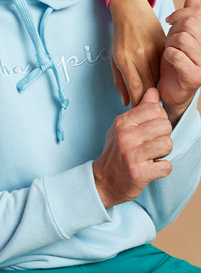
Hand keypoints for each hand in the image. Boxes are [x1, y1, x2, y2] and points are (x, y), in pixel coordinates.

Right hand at [92, 87, 172, 208]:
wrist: (104, 180)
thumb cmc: (117, 152)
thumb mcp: (124, 127)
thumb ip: (141, 109)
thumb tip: (154, 91)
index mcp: (122, 122)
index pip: (154, 109)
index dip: (160, 118)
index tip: (153, 128)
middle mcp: (125, 136)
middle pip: (165, 125)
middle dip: (164, 135)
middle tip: (153, 144)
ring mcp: (131, 155)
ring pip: (168, 144)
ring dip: (164, 153)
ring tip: (152, 156)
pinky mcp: (138, 173)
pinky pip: (166, 166)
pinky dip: (162, 168)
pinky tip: (151, 168)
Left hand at [109, 0, 165, 106]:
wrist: (130, 9)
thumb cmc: (120, 35)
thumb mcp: (114, 57)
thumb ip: (120, 81)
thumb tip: (125, 102)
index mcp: (124, 58)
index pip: (135, 88)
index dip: (137, 104)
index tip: (138, 114)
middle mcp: (140, 55)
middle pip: (148, 86)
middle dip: (146, 101)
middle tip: (146, 113)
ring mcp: (153, 50)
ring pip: (157, 77)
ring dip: (154, 90)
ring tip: (152, 101)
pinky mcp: (163, 46)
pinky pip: (164, 67)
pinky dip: (161, 77)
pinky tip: (158, 83)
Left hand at [159, 0, 200, 126]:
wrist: (171, 92)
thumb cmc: (175, 62)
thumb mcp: (180, 36)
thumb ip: (189, 17)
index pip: (198, 15)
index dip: (181, 13)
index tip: (170, 20)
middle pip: (190, 25)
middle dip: (174, 30)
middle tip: (170, 41)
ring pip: (182, 39)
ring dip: (170, 43)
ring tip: (169, 51)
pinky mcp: (195, 77)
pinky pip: (176, 55)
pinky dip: (168, 55)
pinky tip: (169, 60)